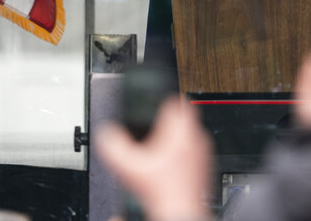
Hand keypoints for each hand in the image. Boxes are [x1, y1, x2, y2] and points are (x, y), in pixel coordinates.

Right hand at [95, 97, 212, 220]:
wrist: (180, 214)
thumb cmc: (163, 193)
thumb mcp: (129, 167)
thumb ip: (114, 147)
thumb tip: (105, 134)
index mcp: (182, 131)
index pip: (176, 100)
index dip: (161, 100)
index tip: (153, 105)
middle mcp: (197, 138)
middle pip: (183, 116)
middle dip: (166, 121)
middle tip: (153, 129)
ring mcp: (204, 152)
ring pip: (190, 133)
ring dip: (175, 136)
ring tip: (159, 148)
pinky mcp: (205, 166)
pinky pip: (194, 149)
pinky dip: (183, 152)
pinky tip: (168, 165)